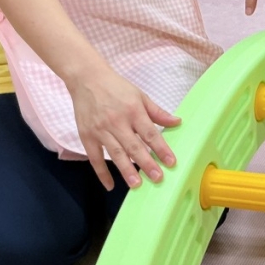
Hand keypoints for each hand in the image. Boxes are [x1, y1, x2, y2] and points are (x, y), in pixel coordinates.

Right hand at [68, 69, 180, 189]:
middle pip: (134, 146)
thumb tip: (177, 121)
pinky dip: (101, 173)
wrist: (87, 79)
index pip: (150, 134)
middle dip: (146, 164)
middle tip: (157, 178)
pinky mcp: (87, 136)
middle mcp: (117, 122)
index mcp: (133, 111)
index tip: (171, 162)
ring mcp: (101, 130)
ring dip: (126, 170)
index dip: (161, 148)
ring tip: (137, 185)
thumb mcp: (140, 96)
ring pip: (116, 154)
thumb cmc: (116, 87)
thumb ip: (157, 112)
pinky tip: (110, 185)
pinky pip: (94, 158)